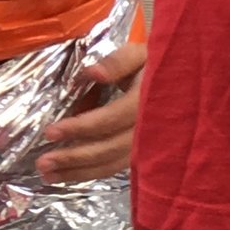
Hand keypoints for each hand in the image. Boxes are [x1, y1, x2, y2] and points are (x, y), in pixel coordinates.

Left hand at [37, 35, 145, 184]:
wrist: (187, 83)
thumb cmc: (158, 64)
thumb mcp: (140, 54)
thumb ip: (117, 62)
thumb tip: (92, 73)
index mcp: (146, 101)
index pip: (109, 120)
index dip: (80, 127)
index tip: (50, 132)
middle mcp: (150, 129)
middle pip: (109, 149)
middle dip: (74, 158)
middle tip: (42, 164)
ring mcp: (150, 146)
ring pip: (113, 164)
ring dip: (79, 172)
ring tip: (48, 175)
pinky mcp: (146, 155)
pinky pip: (118, 166)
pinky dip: (94, 172)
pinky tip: (70, 174)